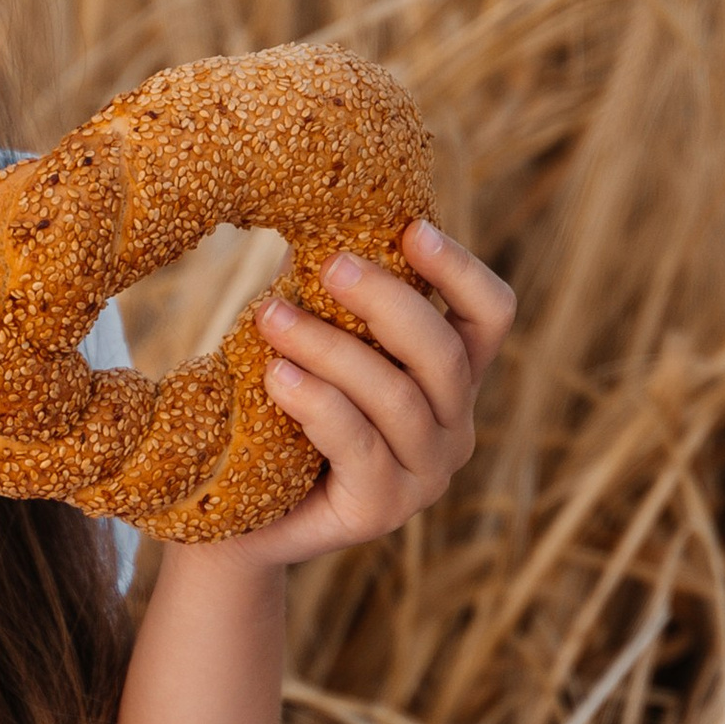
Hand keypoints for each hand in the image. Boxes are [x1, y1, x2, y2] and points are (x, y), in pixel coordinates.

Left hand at [228, 216, 514, 569]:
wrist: (234, 515)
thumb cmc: (274, 412)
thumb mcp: (315, 342)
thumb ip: (334, 293)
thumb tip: (322, 208)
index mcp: (452, 379)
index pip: (491, 316)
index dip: (461, 270)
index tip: (413, 228)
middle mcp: (453, 428)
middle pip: (446, 354)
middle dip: (388, 302)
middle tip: (327, 265)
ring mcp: (424, 477)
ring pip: (398, 399)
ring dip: (332, 348)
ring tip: (270, 316)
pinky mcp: (382, 512)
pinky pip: (359, 446)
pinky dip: (318, 403)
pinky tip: (277, 375)